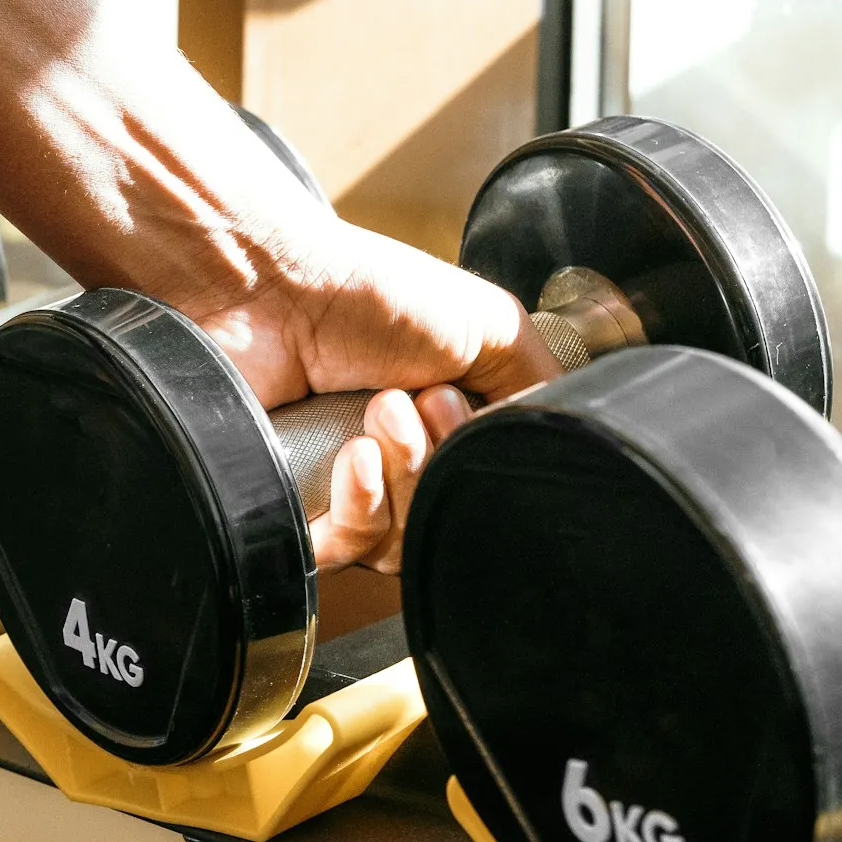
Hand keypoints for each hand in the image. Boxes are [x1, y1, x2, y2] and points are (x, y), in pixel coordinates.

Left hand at [181, 218, 561, 573]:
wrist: (270, 286)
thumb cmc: (367, 293)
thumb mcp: (491, 326)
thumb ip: (545, 390)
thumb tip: (570, 446)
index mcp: (446, 430)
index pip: (487, 493)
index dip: (484, 464)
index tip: (457, 403)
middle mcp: (399, 465)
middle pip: (446, 524)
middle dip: (439, 463)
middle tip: (417, 400)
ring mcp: (343, 489)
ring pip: (399, 546)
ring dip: (401, 475)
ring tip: (378, 411)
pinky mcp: (293, 506)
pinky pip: (340, 554)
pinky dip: (358, 509)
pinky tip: (351, 459)